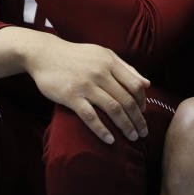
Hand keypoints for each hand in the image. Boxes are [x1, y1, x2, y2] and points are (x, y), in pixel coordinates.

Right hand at [25, 35, 149, 143]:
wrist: (45, 54)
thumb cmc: (78, 56)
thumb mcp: (104, 55)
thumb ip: (126, 68)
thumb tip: (147, 84)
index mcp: (110, 62)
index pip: (134, 85)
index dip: (142, 101)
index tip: (144, 113)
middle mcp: (101, 73)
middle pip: (126, 99)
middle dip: (138, 118)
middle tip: (143, 133)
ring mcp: (86, 85)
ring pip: (113, 109)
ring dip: (125, 126)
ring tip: (132, 138)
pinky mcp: (71, 96)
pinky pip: (90, 116)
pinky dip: (102, 130)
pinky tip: (110, 140)